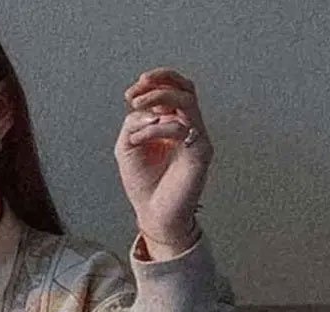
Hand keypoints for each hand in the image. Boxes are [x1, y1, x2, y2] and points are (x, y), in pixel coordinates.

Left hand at [114, 67, 213, 252]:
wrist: (153, 212)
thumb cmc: (144, 182)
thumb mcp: (128, 145)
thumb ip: (134, 122)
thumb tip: (148, 109)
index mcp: (171, 121)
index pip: (173, 88)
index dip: (154, 81)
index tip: (131, 92)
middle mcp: (187, 126)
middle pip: (186, 88)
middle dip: (160, 82)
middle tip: (135, 93)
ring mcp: (197, 137)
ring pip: (187, 101)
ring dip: (159, 97)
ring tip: (136, 105)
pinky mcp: (201, 152)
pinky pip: (182, 128)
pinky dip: (157, 127)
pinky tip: (141, 138)